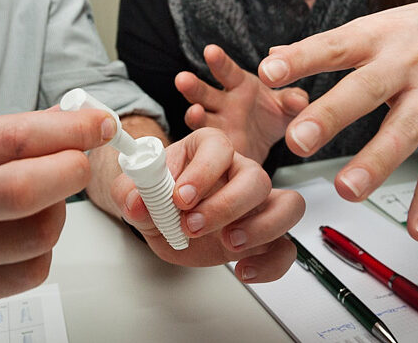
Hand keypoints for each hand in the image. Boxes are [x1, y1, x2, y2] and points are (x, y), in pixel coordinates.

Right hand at [0, 108, 114, 303]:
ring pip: (38, 234)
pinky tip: (27, 229)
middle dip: (71, 169)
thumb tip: (74, 120)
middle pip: (23, 190)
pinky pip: (34, 270)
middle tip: (80, 160)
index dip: (68, 130)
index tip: (98, 124)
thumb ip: (7, 132)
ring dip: (59, 209)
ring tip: (44, 196)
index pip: (12, 139)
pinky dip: (46, 245)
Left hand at [110, 127, 304, 282]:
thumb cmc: (161, 200)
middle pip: (256, 176)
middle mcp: (239, 172)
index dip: (202, 171)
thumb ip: (130, 193)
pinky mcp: (266, 237)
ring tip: (228, 243)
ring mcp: (258, 204)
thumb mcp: (137, 194)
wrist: (167, 225)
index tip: (180, 197)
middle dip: (227, 205)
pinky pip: (287, 247)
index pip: (219, 147)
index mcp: (208, 150)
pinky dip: (270, 263)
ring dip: (261, 227)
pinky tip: (243, 269)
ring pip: (287, 204)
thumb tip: (136, 202)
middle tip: (194, 225)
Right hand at [176, 44, 308, 162]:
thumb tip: (299, 100)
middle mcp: (222, 104)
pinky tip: (205, 148)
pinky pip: (209, 148)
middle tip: (183, 79)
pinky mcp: (218, 149)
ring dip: (194, 115)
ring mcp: (217, 127)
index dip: (219, 61)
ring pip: (200, 119)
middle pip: (204, 93)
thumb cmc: (271, 114)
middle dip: (193, 86)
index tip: (211, 51)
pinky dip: (206, 148)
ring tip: (193, 112)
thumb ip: (294, 100)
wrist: (266, 143)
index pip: (227, 70)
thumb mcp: (287, 106)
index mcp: (238, 86)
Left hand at [258, 0, 417, 241]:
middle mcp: (403, 64)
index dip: (300, 59)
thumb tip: (272, 56)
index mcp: (374, 38)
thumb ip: (326, 47)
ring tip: (347, 191)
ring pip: (403, 131)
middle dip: (329, 117)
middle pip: (363, 90)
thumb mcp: (376, 29)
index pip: (332, 46)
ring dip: (375, 163)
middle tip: (296, 142)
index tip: (267, 73)